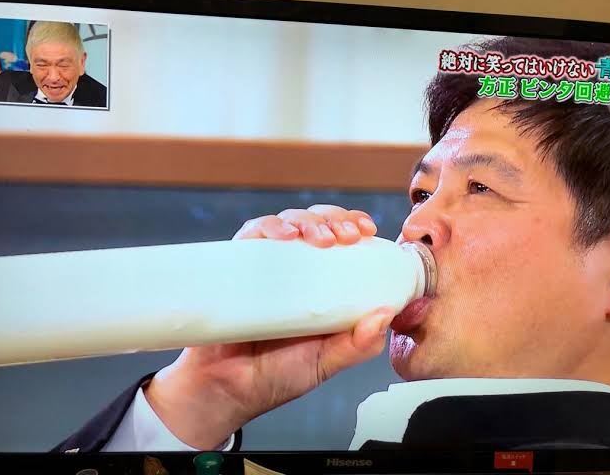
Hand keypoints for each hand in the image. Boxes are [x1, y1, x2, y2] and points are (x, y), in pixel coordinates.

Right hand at [144, 205, 396, 449]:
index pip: (341, 242)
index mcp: (321, 285)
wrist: (224, 391)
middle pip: (316, 223)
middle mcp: (294, 269)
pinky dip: (270, 227)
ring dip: (307, 221)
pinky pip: (252, 235)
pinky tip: (285, 236)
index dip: (354, 226)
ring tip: (318, 238)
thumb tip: (385, 315)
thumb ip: (357, 345)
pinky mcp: (237, 266)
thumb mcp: (326, 362)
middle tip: (346, 235)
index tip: (367, 230)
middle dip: (334, 219)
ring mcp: (265, 265)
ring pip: (288, 222)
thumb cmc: (275, 376)